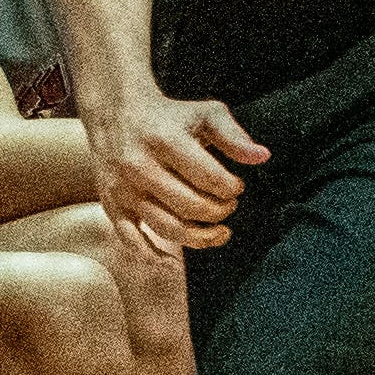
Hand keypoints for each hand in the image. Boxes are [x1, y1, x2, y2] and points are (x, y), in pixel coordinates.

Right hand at [89, 88, 264, 257]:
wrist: (116, 114)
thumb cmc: (171, 116)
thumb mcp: (205, 114)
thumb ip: (234, 136)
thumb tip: (262, 157)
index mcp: (165, 141)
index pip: (209, 177)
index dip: (231, 188)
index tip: (237, 187)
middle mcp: (140, 167)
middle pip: (190, 206)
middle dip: (219, 212)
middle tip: (229, 206)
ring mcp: (123, 190)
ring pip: (165, 227)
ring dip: (199, 237)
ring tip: (220, 232)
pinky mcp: (112, 205)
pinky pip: (130, 239)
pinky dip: (151, 255)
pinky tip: (172, 260)